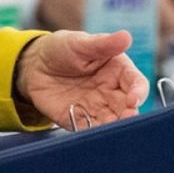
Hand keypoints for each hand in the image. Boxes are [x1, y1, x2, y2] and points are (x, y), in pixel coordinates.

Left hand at [12, 30, 147, 128]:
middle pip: (128, 107)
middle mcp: (111, 92)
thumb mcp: (80, 43)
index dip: (138, 91)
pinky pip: (90, 131)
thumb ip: (103, 44)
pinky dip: (94, 135)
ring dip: (115, 128)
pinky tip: (94, 136)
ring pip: (112, 122)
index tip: (133, 99)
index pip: (136, 82)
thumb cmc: (62, 48)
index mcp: (117, 70)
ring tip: (112, 130)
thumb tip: (126, 36)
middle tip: (127, 119)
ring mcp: (97, 108)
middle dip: (130, 115)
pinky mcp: (80, 121)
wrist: (35, 66)